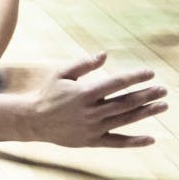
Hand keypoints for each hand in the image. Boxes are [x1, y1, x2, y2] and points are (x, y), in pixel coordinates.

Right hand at [28, 52, 166, 146]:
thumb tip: (105, 54)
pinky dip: (134, 142)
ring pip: (125, 119)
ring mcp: (93, 127)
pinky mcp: (92, 141)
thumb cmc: (48, 93)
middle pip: (125, 102)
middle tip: (163, 89)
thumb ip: (83, 64)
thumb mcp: (61, 74)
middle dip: (146, 95)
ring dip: (146, 112)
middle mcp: (91, 111)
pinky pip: (117, 142)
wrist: (34, 119)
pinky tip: (150, 139)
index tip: (150, 73)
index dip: (135, 77)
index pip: (116, 83)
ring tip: (162, 105)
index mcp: (84, 93)